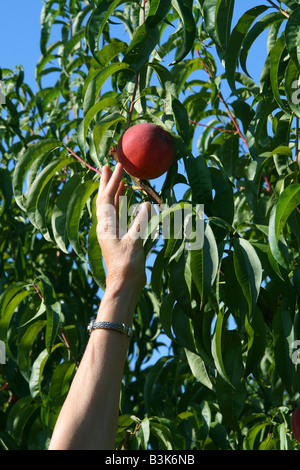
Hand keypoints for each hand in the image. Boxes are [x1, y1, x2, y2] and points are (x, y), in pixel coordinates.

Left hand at [96, 163, 150, 292]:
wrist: (124, 284)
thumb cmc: (127, 264)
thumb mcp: (135, 241)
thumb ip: (140, 222)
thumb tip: (146, 203)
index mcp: (106, 226)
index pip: (108, 198)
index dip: (112, 181)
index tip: (117, 167)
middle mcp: (106, 226)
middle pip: (104, 199)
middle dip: (106, 183)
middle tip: (108, 167)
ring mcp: (112, 232)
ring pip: (111, 207)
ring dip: (114, 192)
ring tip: (117, 180)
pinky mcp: (120, 238)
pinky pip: (119, 216)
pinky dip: (122, 205)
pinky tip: (128, 202)